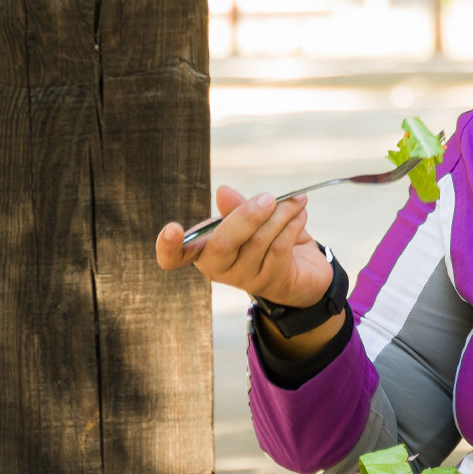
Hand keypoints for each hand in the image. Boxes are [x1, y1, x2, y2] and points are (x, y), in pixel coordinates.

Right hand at [154, 185, 331, 308]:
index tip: (172, 229)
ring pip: (259, 242)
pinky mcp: (271, 282)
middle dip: (247, 216)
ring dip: (281, 215)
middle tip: (269, 198)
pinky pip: (280, 248)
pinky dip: (292, 226)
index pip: (174, 257)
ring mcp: (244, 279)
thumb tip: (223, 191)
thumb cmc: (268, 238)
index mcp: (204, 249)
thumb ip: (237, 208)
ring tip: (296, 200)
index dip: (167, 247)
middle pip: (222, 244)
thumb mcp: (251, 219)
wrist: (304, 269)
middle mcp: (218, 268)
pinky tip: (300, 214)